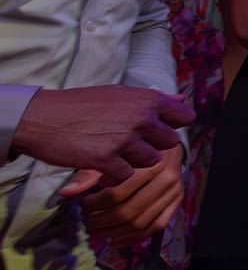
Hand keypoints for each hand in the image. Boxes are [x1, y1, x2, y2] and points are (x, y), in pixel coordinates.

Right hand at [11, 85, 193, 187]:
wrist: (40, 117)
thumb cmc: (79, 104)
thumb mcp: (118, 94)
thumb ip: (151, 99)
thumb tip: (180, 98)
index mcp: (147, 100)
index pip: (185, 118)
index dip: (172, 126)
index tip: (156, 131)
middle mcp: (141, 118)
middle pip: (170, 142)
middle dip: (153, 146)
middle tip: (130, 145)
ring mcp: (124, 140)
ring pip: (151, 161)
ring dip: (135, 161)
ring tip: (114, 154)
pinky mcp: (106, 160)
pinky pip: (126, 176)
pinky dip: (114, 175)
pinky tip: (102, 167)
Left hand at [66, 143, 182, 239]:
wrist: (167, 143)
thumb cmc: (134, 148)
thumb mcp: (111, 154)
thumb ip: (89, 174)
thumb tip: (65, 193)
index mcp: (149, 163)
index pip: (116, 194)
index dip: (94, 204)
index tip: (83, 204)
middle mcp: (166, 179)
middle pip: (127, 212)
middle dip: (102, 221)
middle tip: (87, 221)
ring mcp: (174, 192)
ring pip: (140, 223)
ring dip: (114, 232)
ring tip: (98, 230)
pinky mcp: (177, 201)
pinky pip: (155, 227)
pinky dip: (134, 238)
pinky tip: (116, 240)